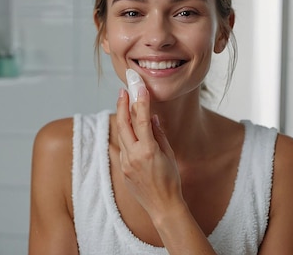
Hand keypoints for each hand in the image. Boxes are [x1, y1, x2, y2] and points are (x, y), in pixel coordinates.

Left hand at [116, 87, 183, 218]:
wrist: (163, 205)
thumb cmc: (171, 179)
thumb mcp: (169, 153)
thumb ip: (158, 134)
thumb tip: (151, 117)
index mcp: (148, 150)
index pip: (141, 119)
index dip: (140, 101)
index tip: (139, 87)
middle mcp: (134, 155)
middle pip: (123, 124)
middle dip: (122, 104)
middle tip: (123, 90)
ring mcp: (126, 163)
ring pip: (121, 135)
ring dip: (122, 118)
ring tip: (124, 104)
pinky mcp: (123, 169)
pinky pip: (123, 148)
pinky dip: (127, 137)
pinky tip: (131, 131)